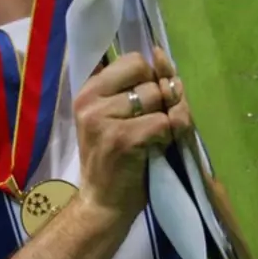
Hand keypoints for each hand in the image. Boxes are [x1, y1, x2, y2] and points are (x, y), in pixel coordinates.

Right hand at [73, 50, 187, 225]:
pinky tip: (156, 150)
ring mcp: (103, 119)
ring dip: (167, 120)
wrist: (103, 204)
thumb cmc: (114, 161)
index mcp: (89, 90)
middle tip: (152, 126)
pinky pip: (164, 122)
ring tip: (153, 139)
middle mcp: (90, 100)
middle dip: (162, 101)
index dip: (151, 80)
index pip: (134, 61)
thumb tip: (161, 54)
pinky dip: (168, 136)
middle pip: (150, 79)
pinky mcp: (122, 138)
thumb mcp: (115, 117)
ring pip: (159, 99)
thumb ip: (137, 86)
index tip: (147, 105)